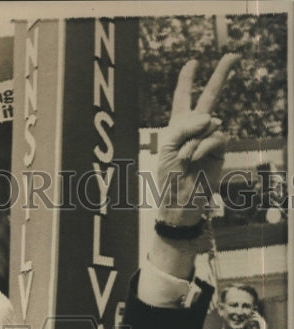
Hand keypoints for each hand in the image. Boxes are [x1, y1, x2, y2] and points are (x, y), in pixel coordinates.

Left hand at [157, 53, 237, 225]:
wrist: (179, 199)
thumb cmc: (168, 175)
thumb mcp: (167, 144)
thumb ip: (185, 125)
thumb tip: (212, 118)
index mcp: (178, 124)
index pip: (183, 97)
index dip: (187, 79)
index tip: (193, 62)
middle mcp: (196, 127)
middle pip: (210, 96)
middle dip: (221, 75)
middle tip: (233, 55)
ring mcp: (209, 137)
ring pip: (209, 123)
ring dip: (193, 140)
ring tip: (184, 159)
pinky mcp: (219, 149)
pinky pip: (215, 136)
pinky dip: (202, 146)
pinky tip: (193, 159)